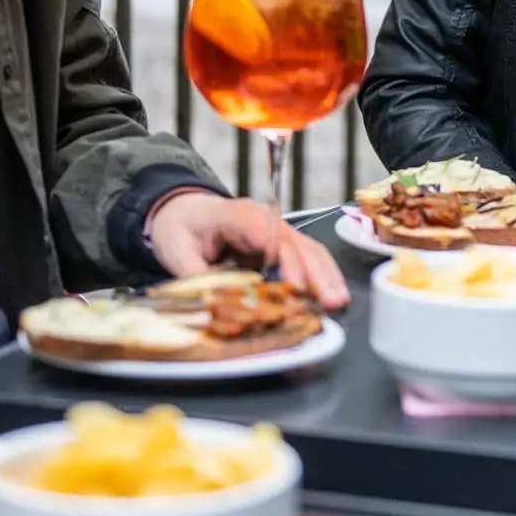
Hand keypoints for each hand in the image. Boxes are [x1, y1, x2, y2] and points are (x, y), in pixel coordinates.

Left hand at [145, 191, 350, 309]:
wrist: (179, 211)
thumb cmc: (179, 227)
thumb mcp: (177, 252)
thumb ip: (199, 277)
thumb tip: (219, 304)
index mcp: (240, 217)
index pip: (273, 239)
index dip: (288, 263)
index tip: (296, 289)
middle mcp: (265, 221)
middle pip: (300, 244)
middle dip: (319, 273)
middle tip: (332, 301)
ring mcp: (274, 232)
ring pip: (309, 250)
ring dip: (326, 276)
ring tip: (338, 302)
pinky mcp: (276, 246)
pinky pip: (303, 258)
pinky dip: (318, 276)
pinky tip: (327, 294)